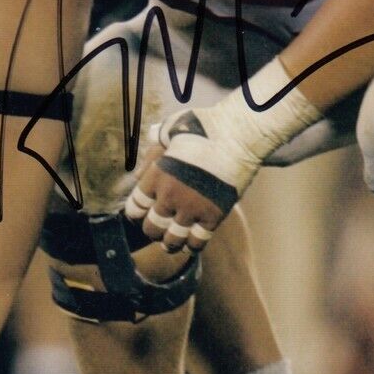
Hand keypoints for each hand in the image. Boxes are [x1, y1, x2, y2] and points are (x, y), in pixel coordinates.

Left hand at [124, 107, 256, 251]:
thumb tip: (139, 174)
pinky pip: (197, 242)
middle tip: (158, 227)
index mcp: (156, 175)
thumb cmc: (204, 127)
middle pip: (151, 228)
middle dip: (152, 230)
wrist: (238, 135)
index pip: (134, 208)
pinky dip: (192, 246)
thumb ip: (153, 152)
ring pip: (172, 240)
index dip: (136, 214)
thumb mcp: (170, 130)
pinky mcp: (213, 216)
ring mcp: (192, 208)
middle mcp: (169, 195)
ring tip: (171, 242)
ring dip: (169, 243)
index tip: (141, 214)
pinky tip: (191, 242)